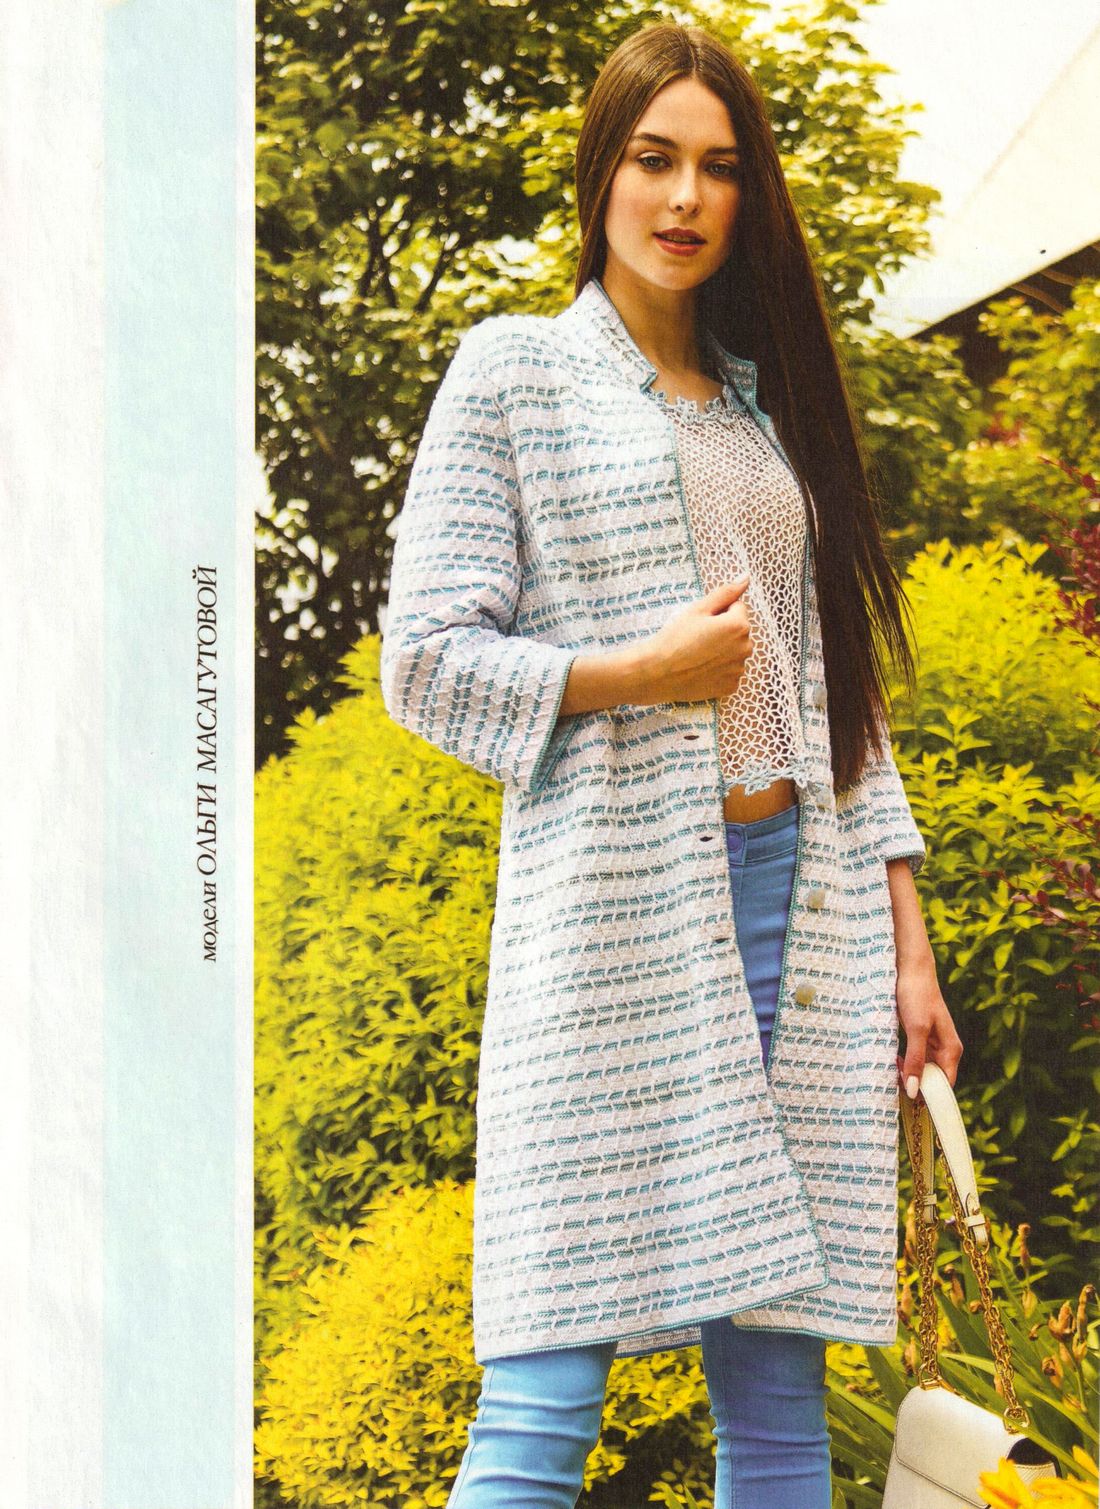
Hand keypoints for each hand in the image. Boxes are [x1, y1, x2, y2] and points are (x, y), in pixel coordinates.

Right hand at [636, 576, 752, 704]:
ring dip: (722, 650)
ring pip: (734, 651)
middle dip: (724, 630)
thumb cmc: (675, 638)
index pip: (738, 608)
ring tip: (697, 654)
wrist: (657, 673)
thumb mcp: (698, 609)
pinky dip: (719, 669)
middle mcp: (745, 648)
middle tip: (698, 637)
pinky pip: (729, 671)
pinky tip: (700, 668)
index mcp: (739, 626)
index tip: (701, 621)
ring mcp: (738, 670)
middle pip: (739, 631)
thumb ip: (725, 592)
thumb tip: (745, 577)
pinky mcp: (730, 686)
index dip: (718, 611)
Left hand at [894, 954, 962, 1098]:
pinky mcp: (920, 1037)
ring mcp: (933, 1044)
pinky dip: (905, 1064)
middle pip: (933, 1080)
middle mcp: (945, 1050)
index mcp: (951, 1050)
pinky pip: (915, 1059)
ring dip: (908, 1075)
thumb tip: (915, 1091)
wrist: (910, 969)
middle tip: (894, 1085)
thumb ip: (916, 1060)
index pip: (945, 1086)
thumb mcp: (916, 1029)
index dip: (930, 1098)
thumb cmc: (916, 995)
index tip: (910, 1105)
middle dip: (916, 1086)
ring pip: (922, 1070)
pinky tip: (893, 1061)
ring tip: (891, 1071)